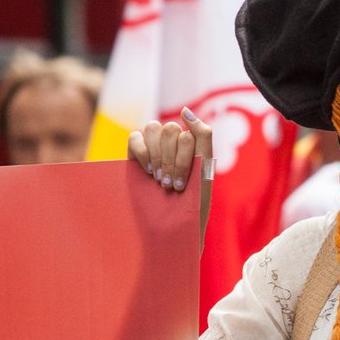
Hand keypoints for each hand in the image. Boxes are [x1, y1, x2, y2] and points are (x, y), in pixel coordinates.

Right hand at [129, 107, 214, 237]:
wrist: (171, 229)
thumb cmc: (192, 204)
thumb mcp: (205, 169)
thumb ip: (203, 135)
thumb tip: (185, 110)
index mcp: (192, 146)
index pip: (186, 130)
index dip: (184, 156)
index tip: (183, 183)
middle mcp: (173, 146)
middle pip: (169, 128)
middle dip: (171, 160)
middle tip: (170, 185)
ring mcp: (153, 151)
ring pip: (153, 128)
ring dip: (158, 156)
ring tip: (159, 179)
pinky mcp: (134, 159)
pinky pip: (134, 137)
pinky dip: (142, 152)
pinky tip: (147, 171)